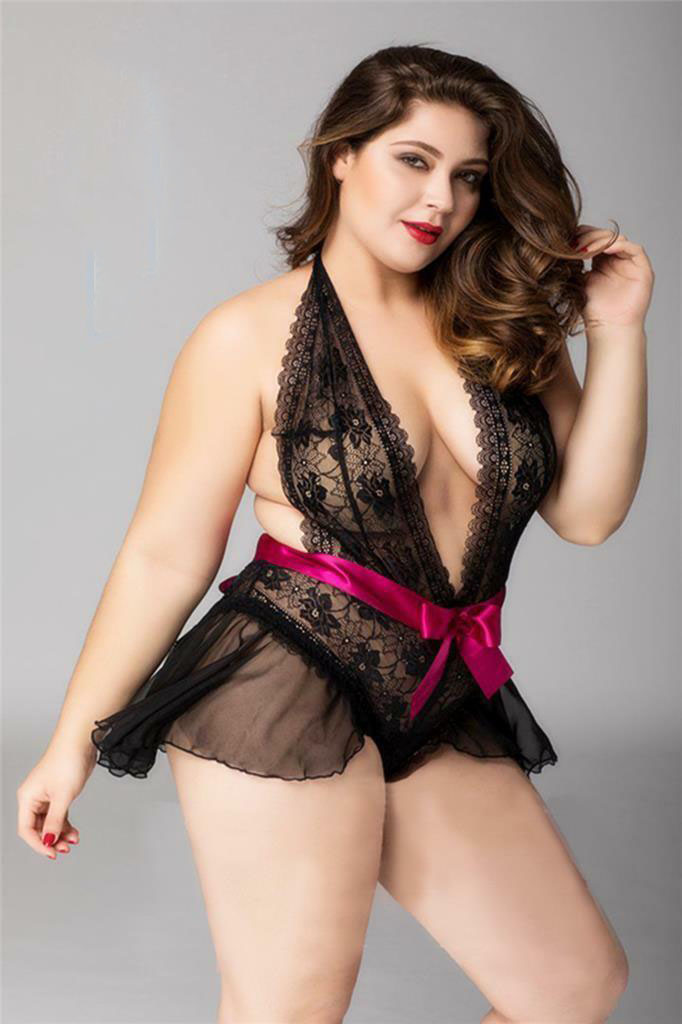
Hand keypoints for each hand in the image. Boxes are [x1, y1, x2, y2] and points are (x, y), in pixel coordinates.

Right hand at [16, 740, 96, 859]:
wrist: (80, 742)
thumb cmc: (67, 761)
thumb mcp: (63, 796)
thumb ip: (55, 820)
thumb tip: (48, 840)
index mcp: (27, 798)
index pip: (26, 829)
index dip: (38, 844)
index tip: (53, 853)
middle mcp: (33, 798)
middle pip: (37, 828)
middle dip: (51, 840)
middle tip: (66, 849)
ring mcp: (45, 796)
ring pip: (49, 823)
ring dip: (60, 834)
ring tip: (73, 841)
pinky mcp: (57, 793)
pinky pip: (58, 815)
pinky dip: (65, 824)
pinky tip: (74, 832)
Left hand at [574, 224, 654, 328]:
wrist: (608, 328)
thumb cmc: (594, 311)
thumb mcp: (580, 282)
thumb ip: (576, 264)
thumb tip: (560, 247)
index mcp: (602, 262)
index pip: (595, 240)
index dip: (583, 236)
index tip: (569, 239)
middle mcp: (617, 260)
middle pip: (607, 237)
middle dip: (591, 237)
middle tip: (577, 243)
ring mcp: (630, 264)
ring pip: (619, 240)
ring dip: (602, 240)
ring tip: (587, 248)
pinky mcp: (643, 269)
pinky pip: (634, 249)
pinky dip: (619, 245)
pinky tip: (605, 249)